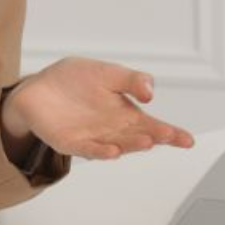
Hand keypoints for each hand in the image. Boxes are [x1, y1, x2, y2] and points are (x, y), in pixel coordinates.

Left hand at [0, 57, 194, 159]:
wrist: (38, 87)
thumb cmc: (75, 81)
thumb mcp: (107, 72)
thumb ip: (131, 80)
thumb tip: (151, 91)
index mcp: (125, 113)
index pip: (152, 125)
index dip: (171, 133)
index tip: (187, 140)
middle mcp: (112, 130)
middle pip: (138, 137)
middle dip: (154, 137)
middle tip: (168, 136)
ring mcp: (93, 138)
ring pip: (117, 145)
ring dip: (131, 145)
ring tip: (147, 141)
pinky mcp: (70, 143)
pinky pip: (87, 149)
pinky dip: (100, 151)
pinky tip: (112, 151)